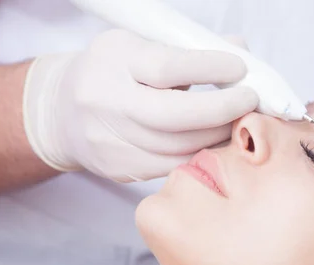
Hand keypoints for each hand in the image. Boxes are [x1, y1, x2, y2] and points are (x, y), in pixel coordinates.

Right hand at [23, 29, 258, 181]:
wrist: (63, 113)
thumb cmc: (115, 72)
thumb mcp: (142, 46)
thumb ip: (190, 49)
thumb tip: (241, 50)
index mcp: (114, 61)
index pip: (166, 67)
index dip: (209, 68)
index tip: (240, 68)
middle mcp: (107, 102)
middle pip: (173, 116)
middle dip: (220, 110)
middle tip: (249, 102)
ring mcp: (110, 141)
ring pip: (177, 147)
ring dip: (217, 136)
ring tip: (239, 122)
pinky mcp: (119, 168)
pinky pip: (172, 166)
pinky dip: (200, 154)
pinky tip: (216, 142)